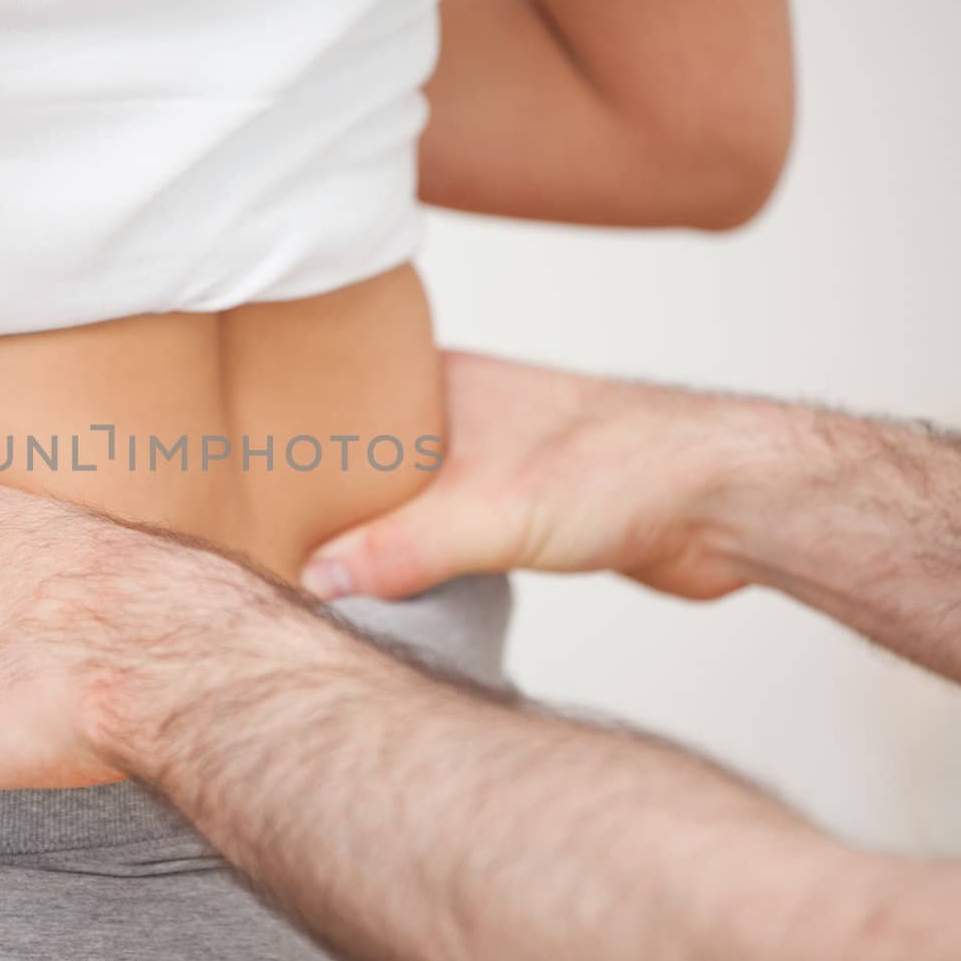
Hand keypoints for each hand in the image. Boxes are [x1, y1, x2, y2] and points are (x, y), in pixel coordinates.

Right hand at [302, 351, 784, 600]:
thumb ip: (402, 548)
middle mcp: (459, 412)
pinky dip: (413, 549)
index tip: (234, 461)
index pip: (336, 392)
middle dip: (317, 485)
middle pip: (361, 449)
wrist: (727, 500)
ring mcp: (489, 458)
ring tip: (304, 556)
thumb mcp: (494, 511)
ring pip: (402, 491)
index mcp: (442, 380)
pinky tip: (388, 579)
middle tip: (254, 524)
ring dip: (368, 524)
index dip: (285, 425)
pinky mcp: (519, 507)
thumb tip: (314, 580)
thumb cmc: (627, 465)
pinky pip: (441, 527)